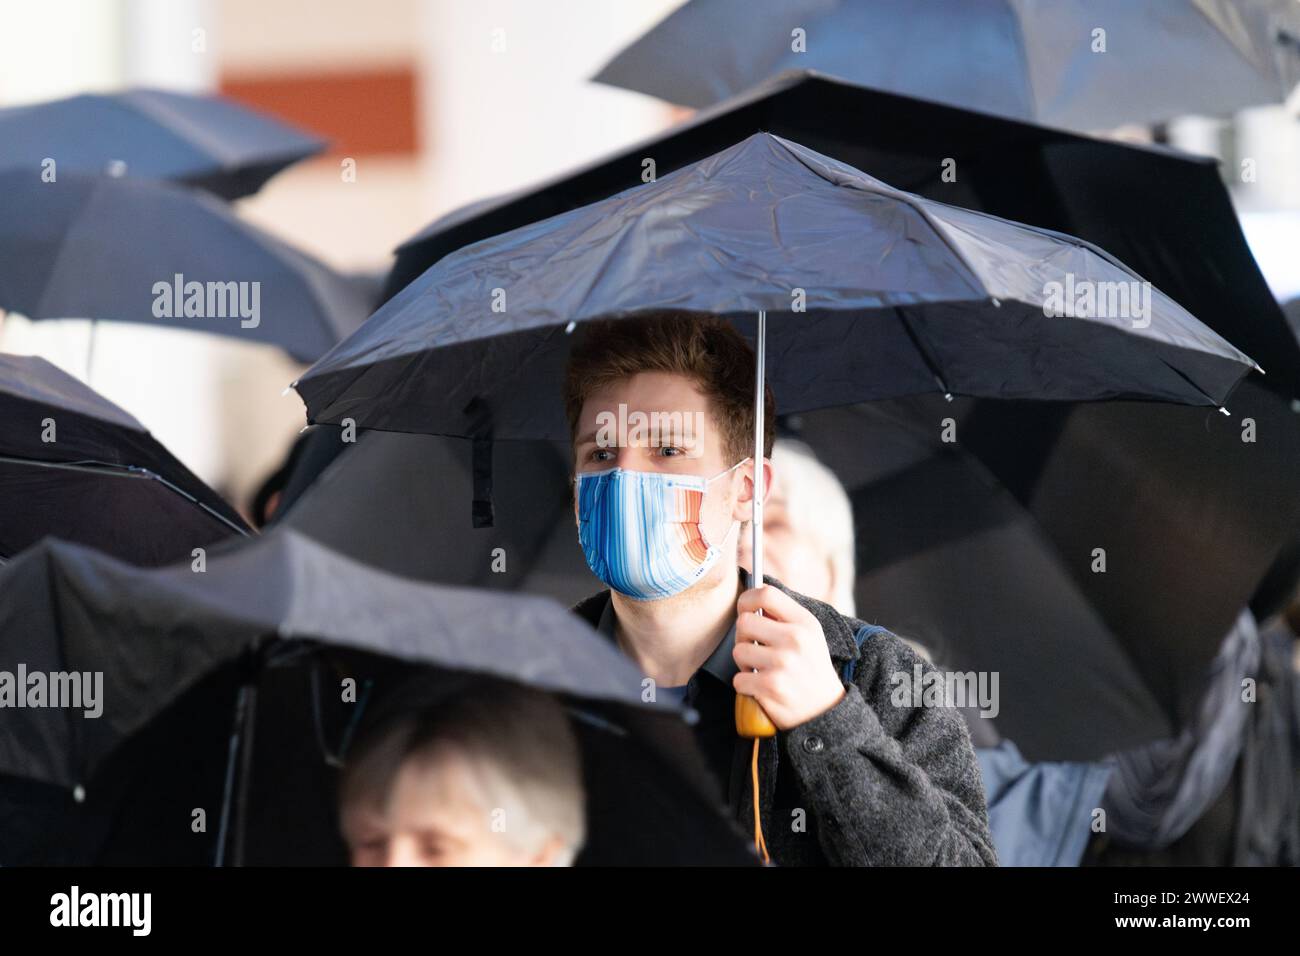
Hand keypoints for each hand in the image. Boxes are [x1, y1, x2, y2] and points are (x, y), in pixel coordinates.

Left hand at [732, 586, 845, 729]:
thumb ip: (783, 617)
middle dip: (743, 637)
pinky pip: (738, 679)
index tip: (744, 609)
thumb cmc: (811, 670)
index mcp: (805, 622)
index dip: (747, 599)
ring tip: (761, 670)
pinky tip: (761, 688)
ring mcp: (782, 663)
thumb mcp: (809, 637)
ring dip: (744, 664)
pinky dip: (745, 686)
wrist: (826, 711)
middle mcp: (795, 639)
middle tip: (755, 649)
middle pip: (744, 622)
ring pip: (738, 651)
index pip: (766, 594)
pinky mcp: (770, 686)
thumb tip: (750, 602)